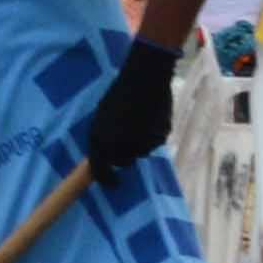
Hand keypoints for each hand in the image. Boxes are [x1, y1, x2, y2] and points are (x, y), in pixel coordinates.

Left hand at [85, 36, 185, 177]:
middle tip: (125, 139)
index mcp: (102, 142)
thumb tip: (105, 153)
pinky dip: (152, 134)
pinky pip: (155, 142)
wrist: (145, 80)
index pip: (101, 170)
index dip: (107, 179)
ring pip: (141, 151)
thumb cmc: (118, 94)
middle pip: (124, 161)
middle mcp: (122, 148)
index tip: (113, 183)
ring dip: (138, 142)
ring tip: (138, 120)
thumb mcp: (101, 116)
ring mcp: (144, 144)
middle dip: (123, 155)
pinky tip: (151, 117)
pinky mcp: (161, 138)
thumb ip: (102, 137)